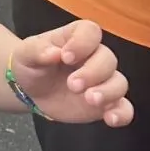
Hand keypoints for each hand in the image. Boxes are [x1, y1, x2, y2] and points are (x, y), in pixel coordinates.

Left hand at [12, 20, 132, 127]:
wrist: (30, 90)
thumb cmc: (30, 64)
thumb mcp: (25, 54)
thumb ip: (37, 51)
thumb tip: (53, 53)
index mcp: (74, 38)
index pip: (90, 32)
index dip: (82, 43)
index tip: (66, 57)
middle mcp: (93, 57)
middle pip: (107, 59)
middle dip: (93, 72)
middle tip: (72, 85)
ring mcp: (102, 81)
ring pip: (119, 82)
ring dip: (108, 92)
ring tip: (89, 100)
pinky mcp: (105, 103)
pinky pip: (124, 108)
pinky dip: (122, 113)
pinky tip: (110, 118)